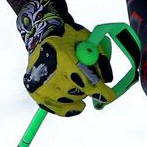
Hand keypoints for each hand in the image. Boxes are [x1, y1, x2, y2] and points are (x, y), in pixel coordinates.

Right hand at [16, 0, 117, 116]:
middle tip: (89, 79)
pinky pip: (58, 109)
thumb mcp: (87, 41)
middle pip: (80, 93)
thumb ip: (99, 58)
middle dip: (89, 88)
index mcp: (65, 60)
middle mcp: (51, 76)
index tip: (109, 95)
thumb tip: (107, 80)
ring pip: (71, 100)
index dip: (102, 92)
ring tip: (76, 81)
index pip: (88, 84)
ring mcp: (42, 87)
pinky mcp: (36, 94)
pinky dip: (70, 108)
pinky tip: (77, 104)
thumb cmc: (68, 38)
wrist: (41, 36)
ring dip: (78, 94)